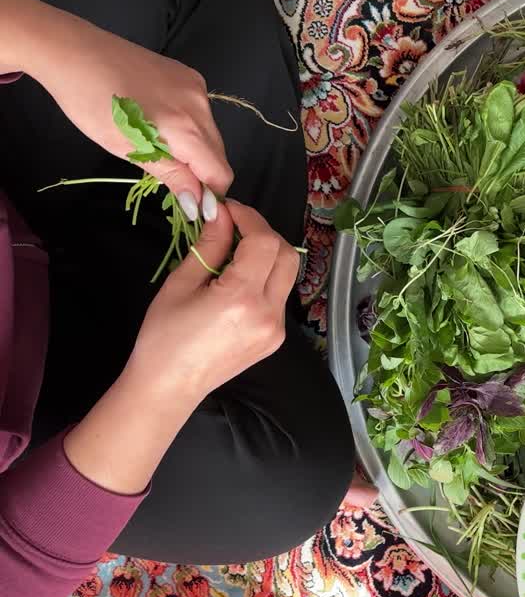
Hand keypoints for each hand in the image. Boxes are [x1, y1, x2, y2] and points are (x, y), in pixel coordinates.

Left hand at [22, 0, 231, 217]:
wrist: (74, 51)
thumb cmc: (90, 102)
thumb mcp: (127, 149)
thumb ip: (170, 175)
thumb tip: (196, 204)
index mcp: (185, 128)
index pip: (220, 173)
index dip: (208, 193)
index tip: (188, 200)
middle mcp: (200, 106)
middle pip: (218, 154)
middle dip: (200, 170)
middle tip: (167, 172)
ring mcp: (197, 88)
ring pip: (211, 133)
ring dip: (194, 147)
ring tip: (157, 140)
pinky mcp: (190, 76)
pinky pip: (201, 113)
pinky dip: (188, 125)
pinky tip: (159, 117)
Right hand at [126, 200, 297, 406]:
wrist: (170, 386)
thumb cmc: (164, 337)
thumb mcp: (181, 284)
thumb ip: (209, 246)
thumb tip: (222, 213)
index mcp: (243, 299)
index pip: (265, 242)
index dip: (250, 218)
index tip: (228, 210)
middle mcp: (269, 313)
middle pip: (287, 255)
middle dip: (264, 233)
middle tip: (235, 226)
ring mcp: (278, 328)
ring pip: (286, 276)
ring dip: (267, 255)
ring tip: (233, 252)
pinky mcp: (277, 338)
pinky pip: (279, 296)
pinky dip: (264, 278)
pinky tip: (237, 281)